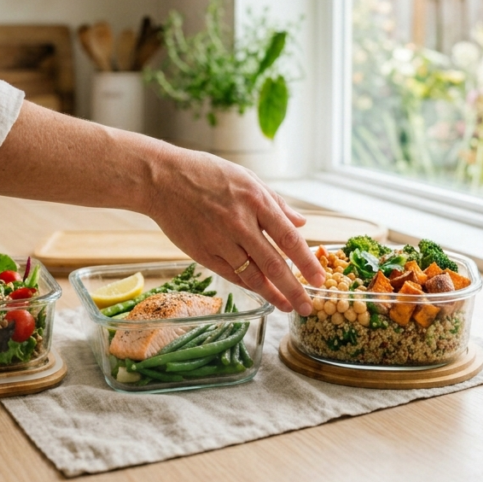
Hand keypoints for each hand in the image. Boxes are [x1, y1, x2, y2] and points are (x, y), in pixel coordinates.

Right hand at [145, 147, 324, 314]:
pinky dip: (248, 286)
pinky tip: (261, 293)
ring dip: (273, 294)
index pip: (289, 238)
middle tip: (309, 306)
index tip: (320, 278)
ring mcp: (220, 240)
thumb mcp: (246, 178)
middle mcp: (240, 223)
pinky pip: (231, 274)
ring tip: (287, 307)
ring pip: (252, 275)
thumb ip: (276, 202)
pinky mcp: (203, 253)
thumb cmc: (206, 174)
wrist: (162, 180)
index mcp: (256, 201)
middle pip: (274, 264)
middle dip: (295, 289)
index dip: (307, 262)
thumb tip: (302, 222)